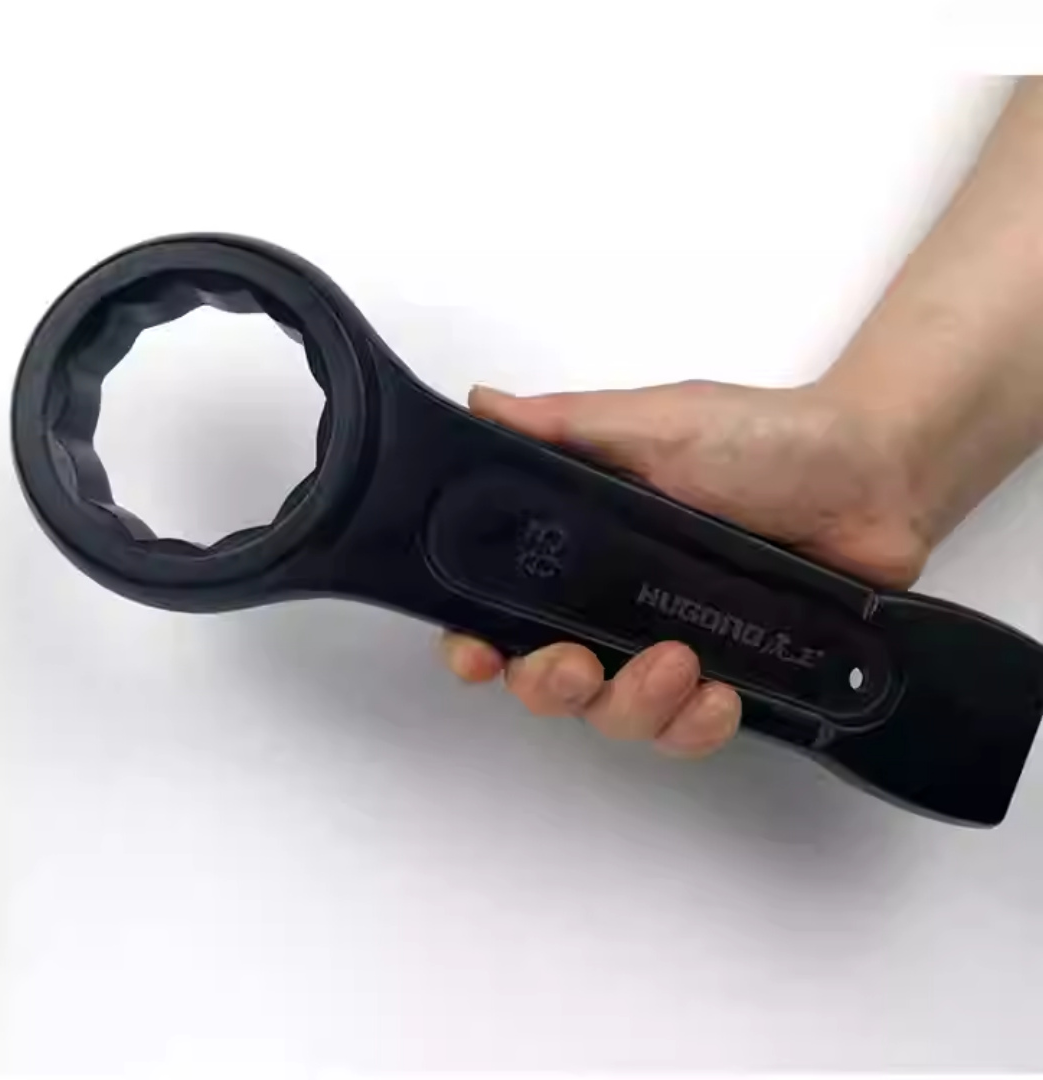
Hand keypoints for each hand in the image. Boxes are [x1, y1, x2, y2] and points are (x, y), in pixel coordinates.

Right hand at [441, 379, 929, 757]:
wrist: (872, 477)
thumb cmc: (761, 440)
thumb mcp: (659, 423)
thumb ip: (570, 426)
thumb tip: (481, 404)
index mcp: (586, 547)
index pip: (506, 607)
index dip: (478, 640)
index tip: (477, 654)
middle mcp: (616, 604)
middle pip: (546, 679)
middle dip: (548, 686)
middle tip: (576, 666)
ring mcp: (670, 646)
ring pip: (615, 716)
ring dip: (632, 706)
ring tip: (679, 666)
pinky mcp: (730, 679)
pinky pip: (688, 733)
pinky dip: (695, 727)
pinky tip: (719, 696)